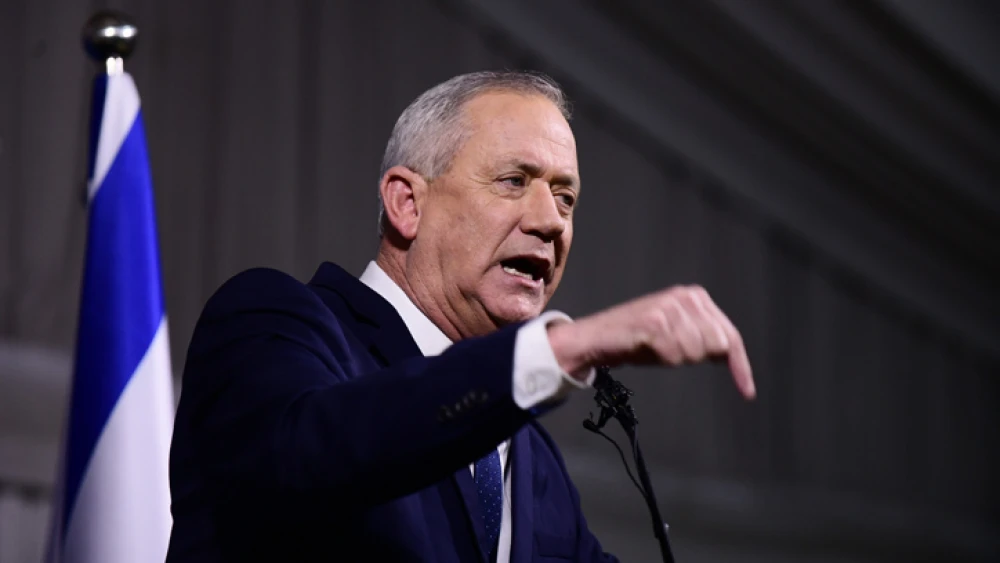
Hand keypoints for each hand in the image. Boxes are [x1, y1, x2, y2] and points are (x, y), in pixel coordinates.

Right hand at [547, 286, 755, 398]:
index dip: (739, 367)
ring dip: (675, 358)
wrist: (597, 338)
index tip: (746, 391)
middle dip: (695, 358)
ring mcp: (670, 307)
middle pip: (717, 346)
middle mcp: (686, 297)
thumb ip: (705, 339)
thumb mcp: (678, 335)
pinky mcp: (655, 321)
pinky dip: (662, 359)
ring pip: (696, 352)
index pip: (730, 336)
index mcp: (696, 297)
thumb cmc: (637, 339)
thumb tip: (728, 356)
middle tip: (668, 351)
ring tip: (655, 348)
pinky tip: (646, 348)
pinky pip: (674, 355)